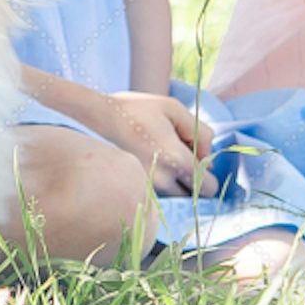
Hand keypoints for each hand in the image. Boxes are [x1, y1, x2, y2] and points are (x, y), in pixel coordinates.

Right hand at [88, 87, 216, 194]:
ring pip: (173, 195)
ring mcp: (145, 187)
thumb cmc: (137, 109)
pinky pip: (156, 193)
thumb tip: (207, 158)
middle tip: (176, 155)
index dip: (207, 175)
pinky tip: (147, 162)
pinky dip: (157, 182)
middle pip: (191, 194)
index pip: (207, 187)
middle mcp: (161, 180)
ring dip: (173, 181)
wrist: (97, 117)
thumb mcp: (174, 108)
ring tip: (158, 156)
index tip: (197, 160)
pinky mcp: (133, 188)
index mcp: (175, 159)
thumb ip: (201, 132)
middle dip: (190, 178)